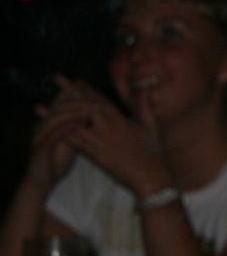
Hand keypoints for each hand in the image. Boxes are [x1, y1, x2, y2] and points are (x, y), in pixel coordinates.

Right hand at [24, 100, 86, 189]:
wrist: (42, 180)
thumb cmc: (57, 160)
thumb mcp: (70, 141)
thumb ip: (78, 127)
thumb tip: (92, 113)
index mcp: (49, 123)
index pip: (60, 103)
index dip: (76, 96)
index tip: (95, 93)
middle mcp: (42, 126)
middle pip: (58, 108)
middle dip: (76, 102)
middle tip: (94, 100)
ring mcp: (39, 137)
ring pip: (54, 119)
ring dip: (72, 114)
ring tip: (88, 110)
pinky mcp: (39, 150)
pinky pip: (51, 137)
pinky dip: (63, 130)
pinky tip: (75, 126)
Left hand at [50, 76, 170, 196]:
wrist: (150, 175)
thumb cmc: (153, 151)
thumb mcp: (151, 126)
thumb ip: (144, 107)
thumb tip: (144, 89)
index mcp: (121, 118)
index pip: (100, 99)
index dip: (86, 88)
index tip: (75, 79)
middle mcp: (109, 126)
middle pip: (85, 105)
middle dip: (70, 92)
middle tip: (56, 79)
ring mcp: (101, 140)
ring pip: (76, 123)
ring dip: (59, 114)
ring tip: (43, 107)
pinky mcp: (96, 155)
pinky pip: (76, 143)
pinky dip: (64, 135)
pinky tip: (51, 129)